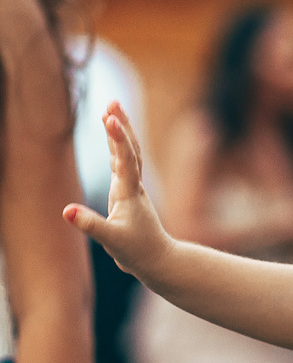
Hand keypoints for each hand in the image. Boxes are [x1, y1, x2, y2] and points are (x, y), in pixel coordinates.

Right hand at [63, 101, 174, 279]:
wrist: (155, 260)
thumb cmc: (136, 251)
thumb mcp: (111, 240)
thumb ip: (90, 225)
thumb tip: (67, 211)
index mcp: (129, 193)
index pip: (125, 160)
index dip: (117, 139)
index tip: (109, 118)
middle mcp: (132, 186)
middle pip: (129, 149)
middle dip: (121, 126)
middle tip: (113, 102)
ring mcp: (131, 189)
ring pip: (127, 154)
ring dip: (120, 132)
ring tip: (111, 110)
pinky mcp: (127, 195)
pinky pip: (122, 164)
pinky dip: (117, 148)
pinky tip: (112, 137)